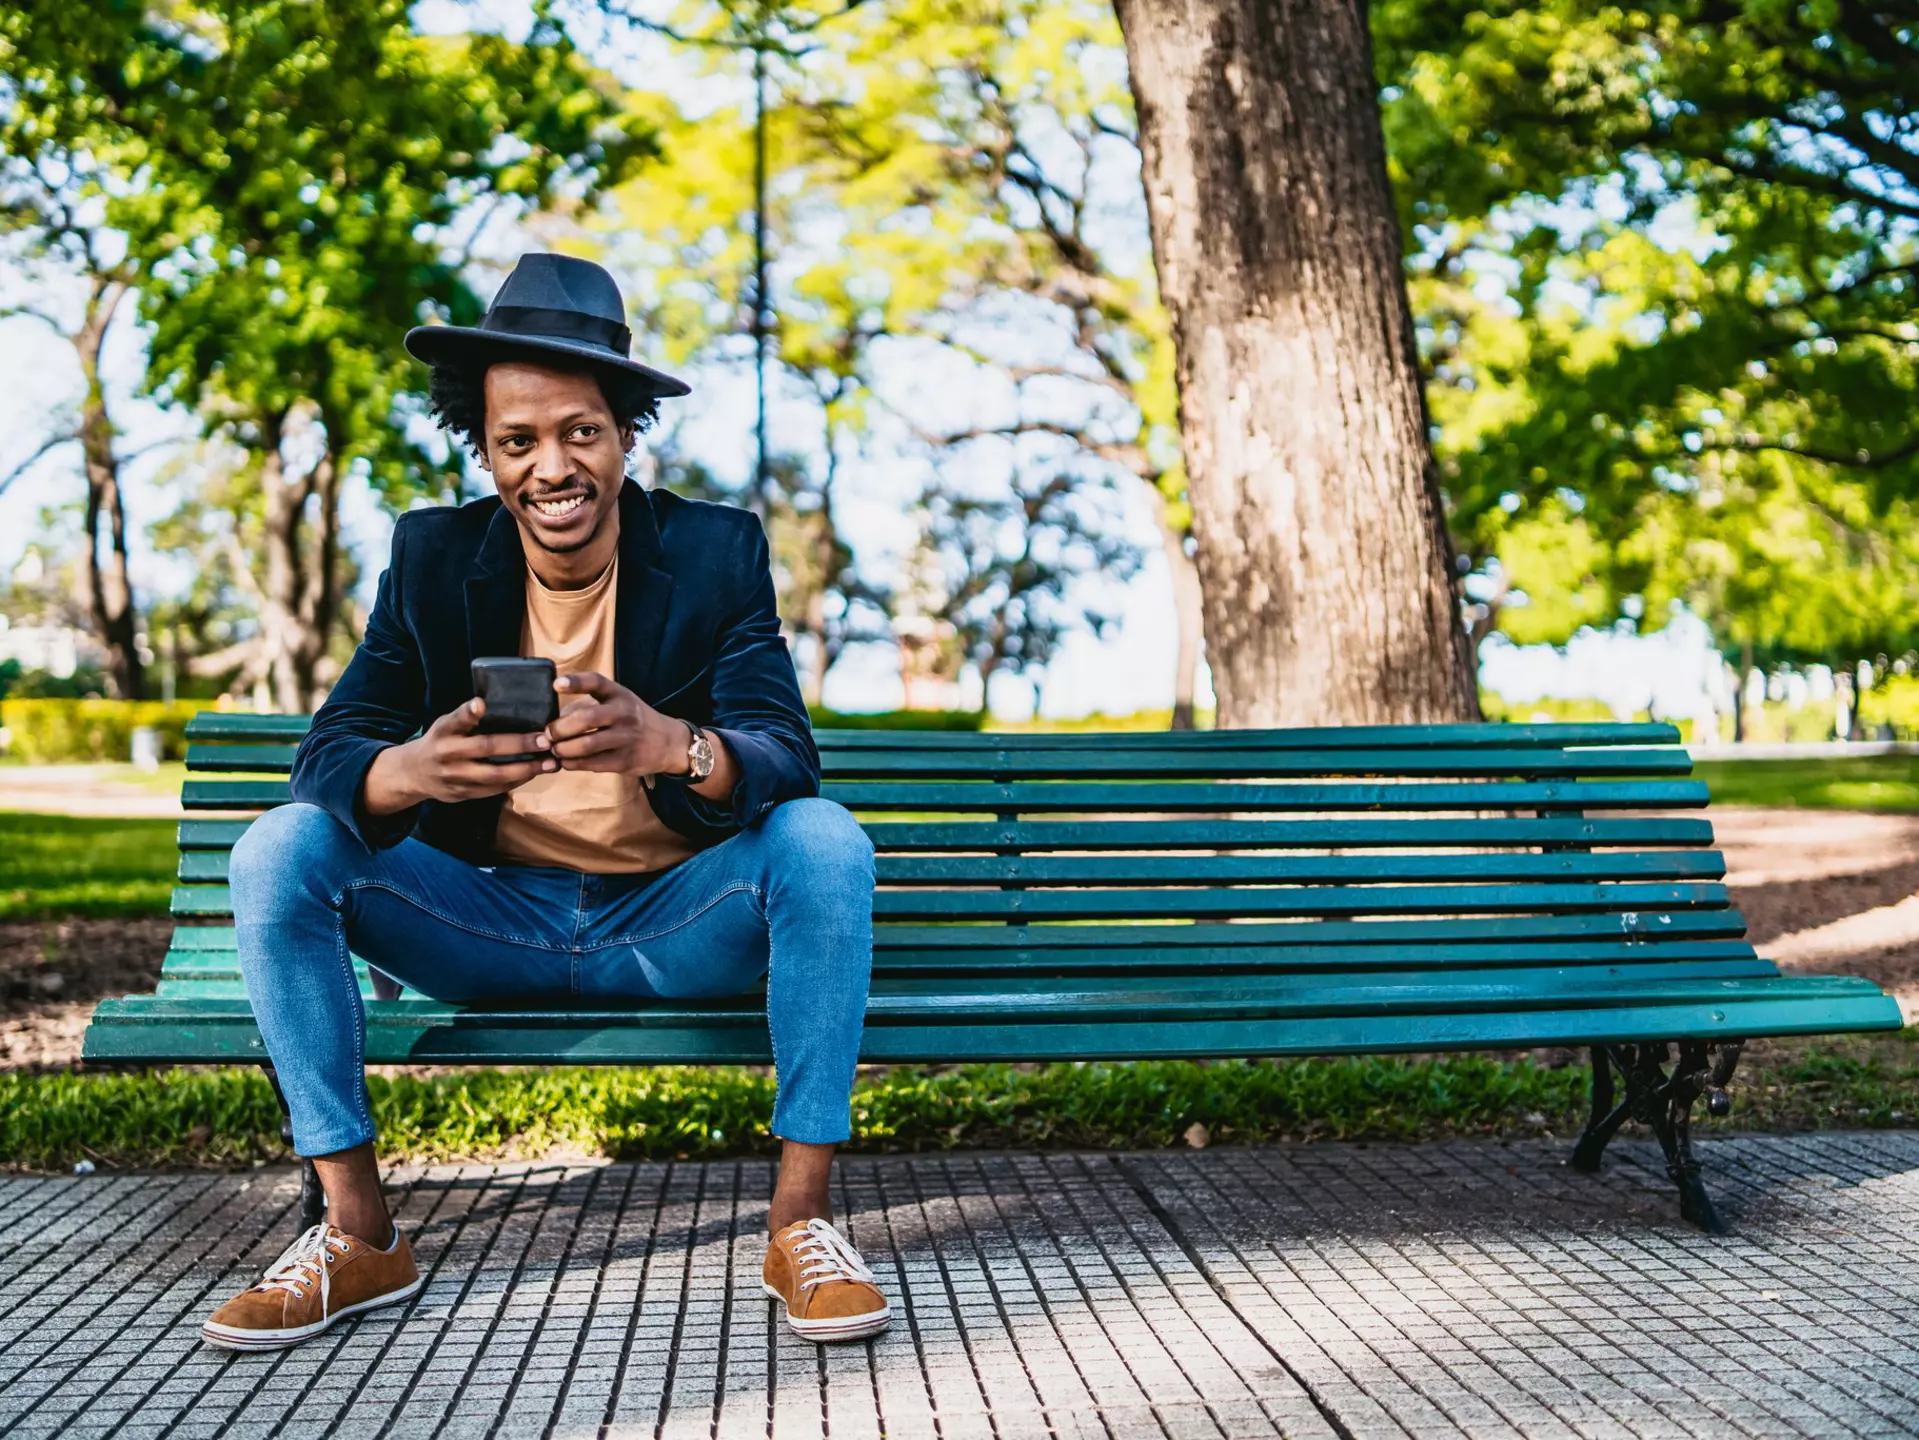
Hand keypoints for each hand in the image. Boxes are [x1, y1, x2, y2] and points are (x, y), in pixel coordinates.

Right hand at [362, 698, 555, 813]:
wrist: (413, 774)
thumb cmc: (440, 741)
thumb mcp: (446, 725)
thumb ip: (468, 719)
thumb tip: (500, 704)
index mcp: (444, 731)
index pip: (456, 719)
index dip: (469, 712)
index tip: (481, 703)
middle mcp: (447, 753)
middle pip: (485, 748)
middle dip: (519, 744)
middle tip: (546, 740)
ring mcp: (455, 776)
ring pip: (494, 775)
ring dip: (526, 769)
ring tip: (550, 763)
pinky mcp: (462, 793)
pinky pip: (494, 789)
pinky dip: (516, 782)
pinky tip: (534, 773)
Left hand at [538, 671, 689, 775]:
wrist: (667, 742)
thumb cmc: (631, 718)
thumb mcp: (617, 702)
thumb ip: (586, 706)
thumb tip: (552, 721)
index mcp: (618, 694)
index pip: (596, 682)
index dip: (575, 682)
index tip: (557, 685)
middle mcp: (623, 713)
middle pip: (585, 719)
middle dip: (559, 728)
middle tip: (548, 734)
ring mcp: (626, 738)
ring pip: (586, 745)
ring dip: (563, 749)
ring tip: (555, 750)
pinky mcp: (625, 761)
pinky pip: (592, 764)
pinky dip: (572, 763)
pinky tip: (566, 761)